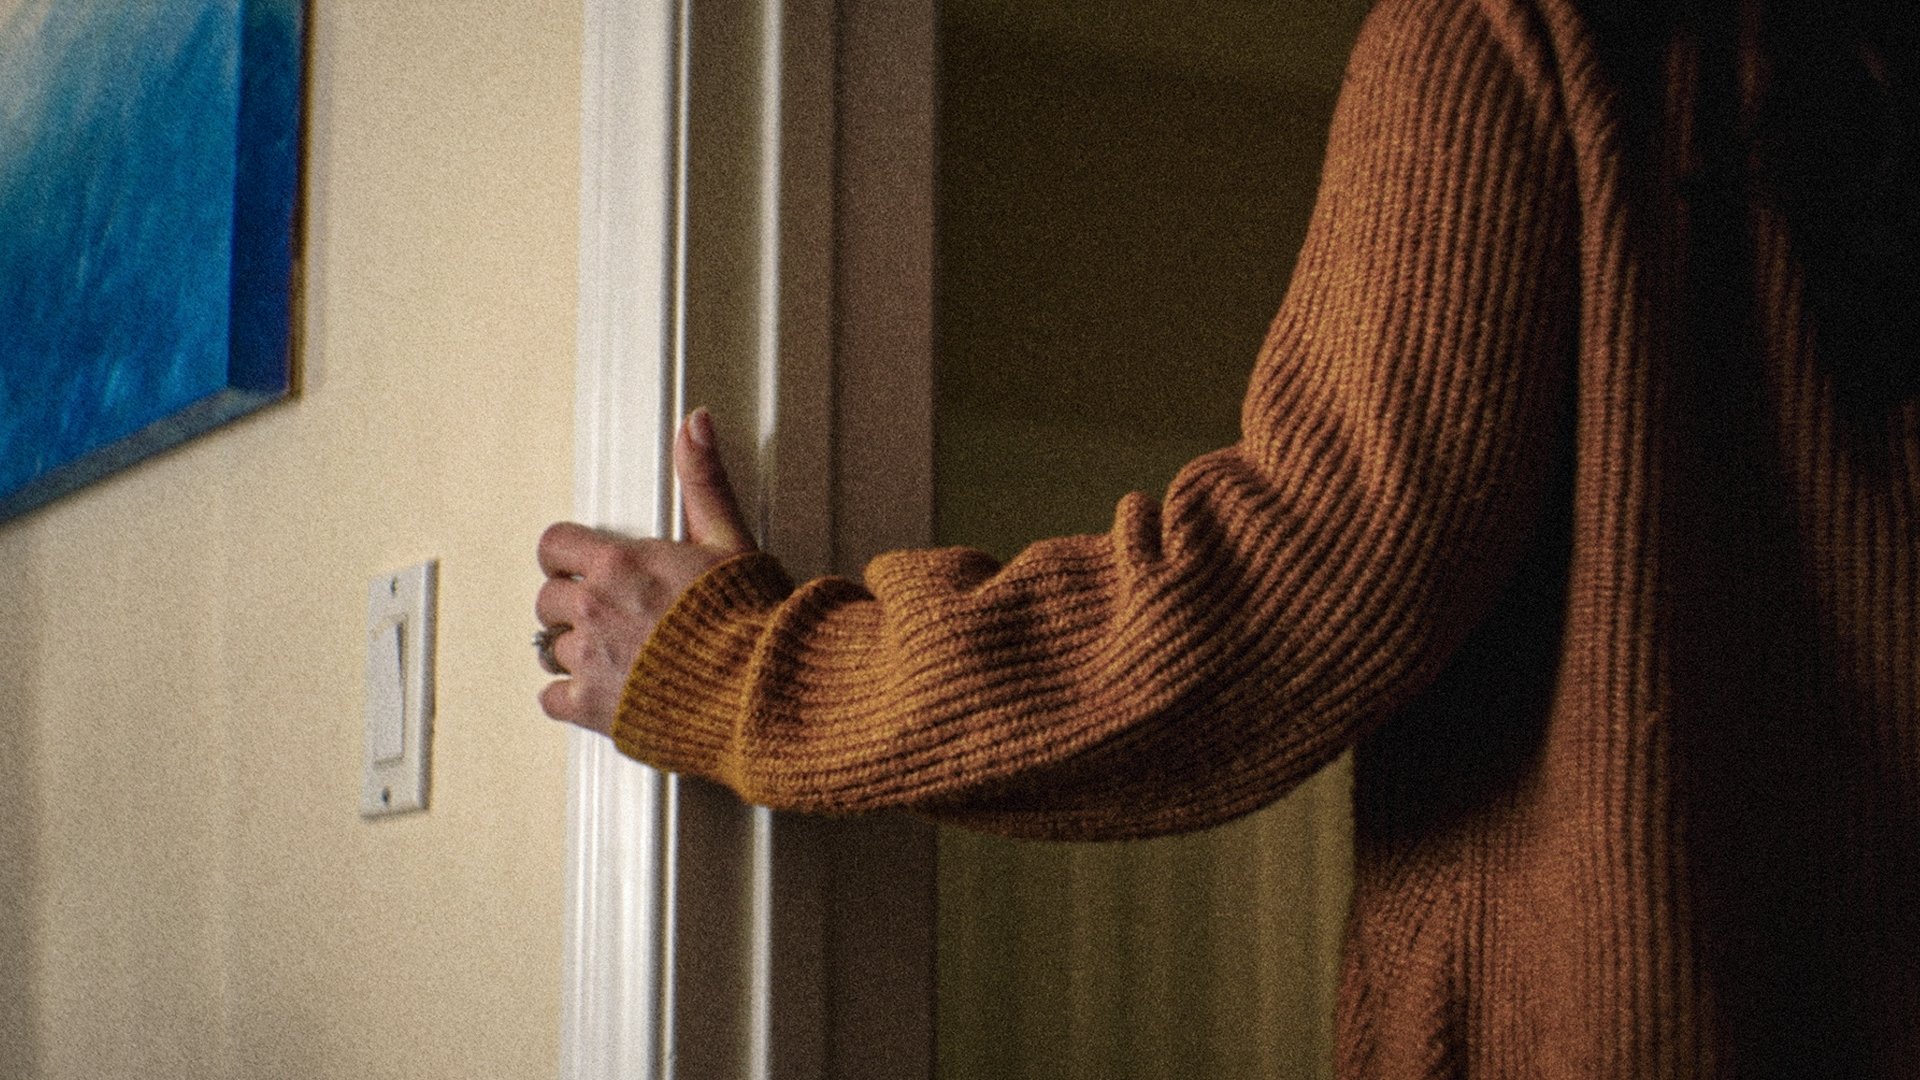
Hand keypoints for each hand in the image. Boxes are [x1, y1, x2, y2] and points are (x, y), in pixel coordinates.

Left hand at [535, 408, 754, 735]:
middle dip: (572, 606)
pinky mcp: (594, 708)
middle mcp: (595, 609)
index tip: (583, 568)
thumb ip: (703, 479)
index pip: (554, 547)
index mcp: (619, 564)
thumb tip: (695, 423)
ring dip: (575, 651)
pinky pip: (553, 699)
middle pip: (548, 601)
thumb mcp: (729, 537)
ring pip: (550, 650)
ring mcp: (591, 661)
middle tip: (605, 614)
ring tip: (609, 654)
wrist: (762, 687)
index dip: (567, 558)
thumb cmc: (751, 618)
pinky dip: (570, 698)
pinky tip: (600, 691)